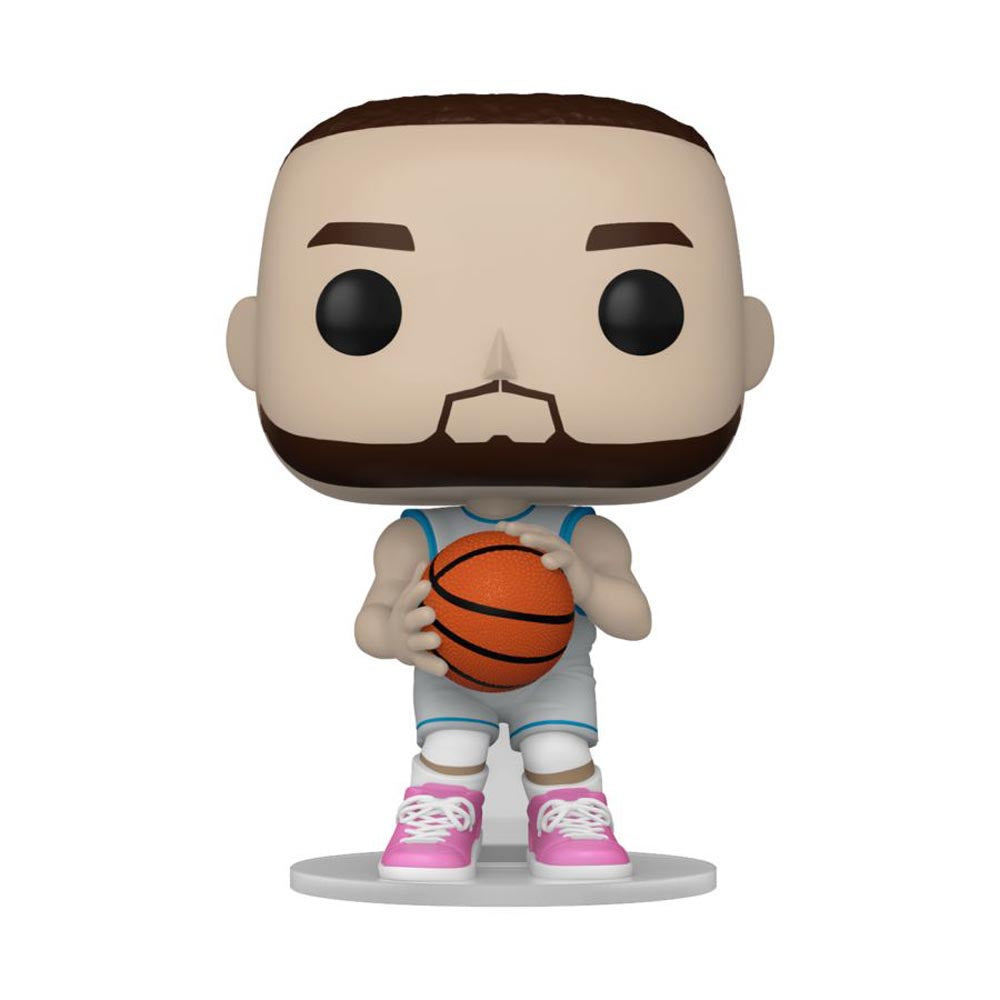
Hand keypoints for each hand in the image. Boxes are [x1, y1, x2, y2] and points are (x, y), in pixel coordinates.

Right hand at [387, 562, 446, 676]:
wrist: (383, 638)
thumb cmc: (406, 611)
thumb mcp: (407, 596)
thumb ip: (416, 580)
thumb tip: (426, 560)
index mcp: (404, 609)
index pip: (409, 598)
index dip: (417, 591)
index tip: (427, 585)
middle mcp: (405, 626)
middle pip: (410, 621)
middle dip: (419, 617)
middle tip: (431, 613)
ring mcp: (408, 644)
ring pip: (416, 645)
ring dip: (426, 644)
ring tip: (438, 641)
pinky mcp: (414, 659)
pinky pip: (425, 664)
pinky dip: (434, 667)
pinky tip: (448, 670)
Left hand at [499, 521, 593, 604]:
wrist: (588, 588)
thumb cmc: (560, 582)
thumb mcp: (541, 578)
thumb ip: (525, 576)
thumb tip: (499, 589)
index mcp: (543, 545)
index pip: (525, 533)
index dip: (511, 528)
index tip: (496, 528)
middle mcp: (552, 544)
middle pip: (535, 532)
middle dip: (521, 527)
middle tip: (505, 528)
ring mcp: (563, 551)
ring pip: (550, 541)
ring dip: (537, 538)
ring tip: (524, 539)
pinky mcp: (574, 561)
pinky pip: (565, 558)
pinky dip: (556, 558)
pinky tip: (547, 562)